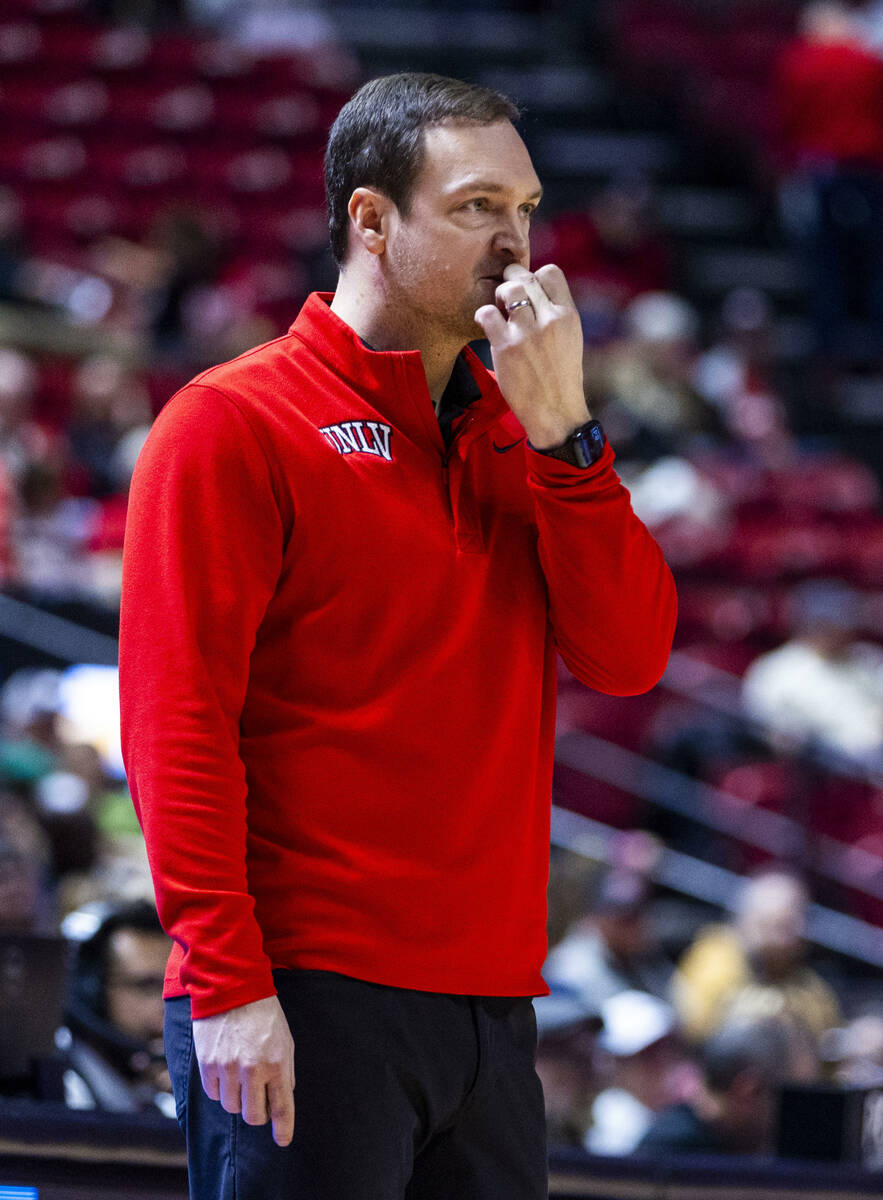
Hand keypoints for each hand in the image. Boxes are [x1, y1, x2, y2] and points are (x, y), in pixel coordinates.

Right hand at [192, 995, 294, 1146]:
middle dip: (257, 1112)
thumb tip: (283, 1097)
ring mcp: (228, 1068)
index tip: (283, 1141)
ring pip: (232, 1107)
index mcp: (277, 1063)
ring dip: (237, 1098)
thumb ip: (285, 1070)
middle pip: (253, 1116)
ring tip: (240, 1077)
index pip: (282, 1107)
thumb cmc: (263, 1014)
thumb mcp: (285, 1039)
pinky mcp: (207, 1064)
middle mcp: (253, 1069)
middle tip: (257, 1099)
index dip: (283, 1129)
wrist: (232, 987)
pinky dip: (220, 1088)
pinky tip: (224, 1070)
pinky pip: (214, 1094)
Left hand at [474, 263, 588, 448]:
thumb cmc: (561, 377)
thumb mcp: (570, 338)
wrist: (556, 412)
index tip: (528, 291)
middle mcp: (549, 320)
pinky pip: (487, 313)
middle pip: (525, 277)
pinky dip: (483, 316)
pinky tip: (488, 327)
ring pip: (508, 289)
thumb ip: (554, 313)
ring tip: (500, 312)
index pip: (550, 272)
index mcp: (568, 315)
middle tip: (506, 297)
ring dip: (498, 296)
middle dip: (512, 281)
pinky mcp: (506, 347)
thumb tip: (532, 291)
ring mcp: (527, 333)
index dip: (534, 276)